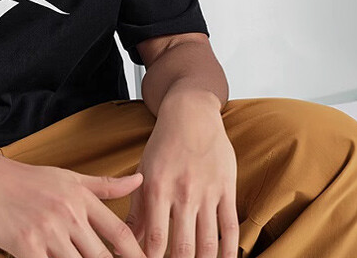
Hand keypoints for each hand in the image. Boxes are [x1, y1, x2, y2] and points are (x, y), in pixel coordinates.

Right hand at [0, 151, 148, 257]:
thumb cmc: (27, 179)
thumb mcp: (68, 177)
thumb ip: (104, 185)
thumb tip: (139, 180)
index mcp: (80, 197)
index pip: (118, 232)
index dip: (136, 254)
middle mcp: (68, 213)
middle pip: (102, 257)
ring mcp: (47, 231)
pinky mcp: (25, 245)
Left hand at [124, 90, 238, 257]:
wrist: (191, 113)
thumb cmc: (163, 144)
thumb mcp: (144, 171)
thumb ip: (137, 209)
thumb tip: (126, 242)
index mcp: (157, 187)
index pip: (155, 239)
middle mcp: (182, 192)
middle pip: (183, 248)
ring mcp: (207, 191)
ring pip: (208, 243)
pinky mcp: (227, 188)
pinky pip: (230, 227)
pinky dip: (229, 251)